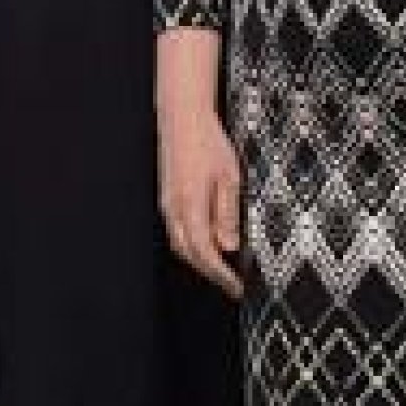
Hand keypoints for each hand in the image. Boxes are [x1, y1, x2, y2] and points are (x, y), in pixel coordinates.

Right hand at [157, 90, 245, 300]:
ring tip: (222, 269)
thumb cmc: (209, 143)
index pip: (204, 252)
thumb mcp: (229, 178)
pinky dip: (192, 244)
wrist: (182, 117)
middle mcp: (174, 208)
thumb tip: (229, 247)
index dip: (220, 274)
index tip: (238, 288)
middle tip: (232, 284)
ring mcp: (167, 202)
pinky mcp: (167, 196)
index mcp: (190, 206)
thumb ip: (228, 214)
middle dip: (209, 273)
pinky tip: (207, 243)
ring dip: (199, 260)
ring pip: (179, 243)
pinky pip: (177, 230)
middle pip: (188, 253)